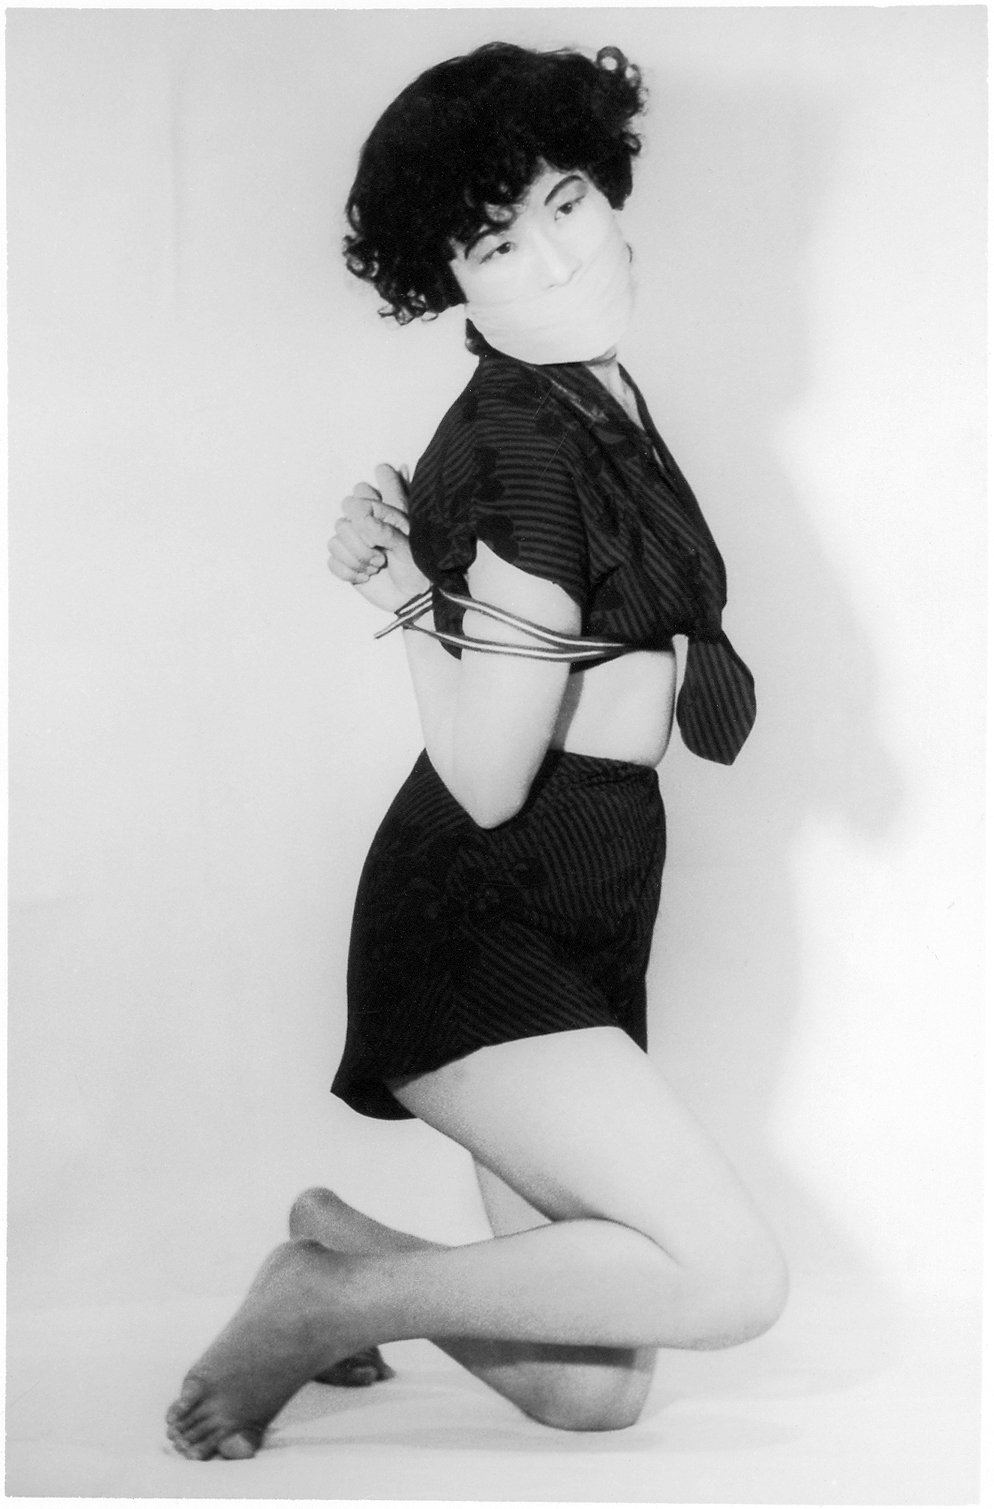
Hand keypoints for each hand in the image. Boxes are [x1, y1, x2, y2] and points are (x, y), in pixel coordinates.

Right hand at [327, 463, 429, 613]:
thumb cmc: (416, 566)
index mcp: (383, 511)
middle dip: (359, 540)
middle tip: (380, 552)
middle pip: (343, 517)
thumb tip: (363, 520)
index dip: (365, 513)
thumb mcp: (408, 547)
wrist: (411, 596)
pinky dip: (349, 572)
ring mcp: (352, 542)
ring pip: (335, 541)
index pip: (361, 491)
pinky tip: (366, 576)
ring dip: (357, 559)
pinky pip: (332, 561)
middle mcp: (365, 522)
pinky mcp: (344, 561)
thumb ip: (387, 531)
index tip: (380, 534)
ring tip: (377, 566)